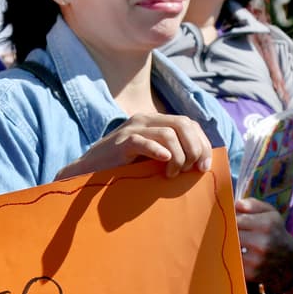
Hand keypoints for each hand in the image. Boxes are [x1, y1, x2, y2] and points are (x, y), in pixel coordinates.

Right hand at [55, 113, 211, 180]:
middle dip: (196, 148)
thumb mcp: (150, 158)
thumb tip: (199, 164)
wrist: (87, 173)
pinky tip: (165, 161)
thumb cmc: (121, 169)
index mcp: (154, 122)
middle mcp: (144, 120)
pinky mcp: (120, 143)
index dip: (202, 143)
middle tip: (194, 169)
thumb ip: (170, 154)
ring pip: (168, 134)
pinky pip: (142, 142)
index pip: (188, 123)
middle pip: (183, 124)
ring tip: (173, 173)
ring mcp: (131, 130)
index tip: (205, 166)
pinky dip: (157, 151)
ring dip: (179, 156)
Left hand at [235, 198, 292, 285]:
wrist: (290, 258)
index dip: (229, 221)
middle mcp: (263, 243)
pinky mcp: (252, 274)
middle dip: (227, 234)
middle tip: (228, 233)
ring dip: (228, 247)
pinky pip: (233, 264)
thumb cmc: (274, 231)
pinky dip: (232, 260)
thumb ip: (252, 205)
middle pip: (231, 236)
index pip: (235, 221)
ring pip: (229, 250)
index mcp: (266, 225)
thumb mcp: (269, 213)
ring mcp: (257, 261)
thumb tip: (236, 205)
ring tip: (233, 244)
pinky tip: (237, 256)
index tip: (228, 222)